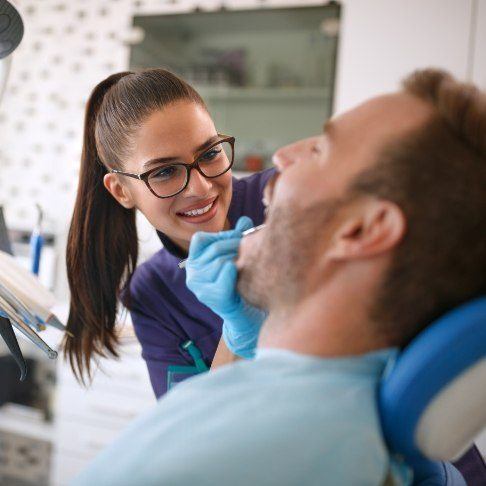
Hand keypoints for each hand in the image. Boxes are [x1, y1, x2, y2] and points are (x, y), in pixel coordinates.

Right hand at [186, 217, 266, 357]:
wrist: (245, 316)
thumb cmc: (240, 285)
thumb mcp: (236, 259)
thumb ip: (238, 239)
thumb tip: (245, 221)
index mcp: (194, 262)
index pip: (200, 239)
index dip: (221, 236)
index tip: (238, 239)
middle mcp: (192, 274)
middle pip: (214, 248)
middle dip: (236, 245)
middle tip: (253, 248)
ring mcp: (199, 287)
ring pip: (221, 260)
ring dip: (239, 260)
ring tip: (249, 265)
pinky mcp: (210, 296)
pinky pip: (225, 273)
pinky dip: (236, 271)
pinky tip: (242, 275)